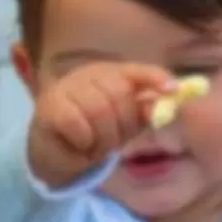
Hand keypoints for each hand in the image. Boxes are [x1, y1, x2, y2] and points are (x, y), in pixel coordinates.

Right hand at [26, 60, 176, 190]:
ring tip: (97, 149)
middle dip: (122, 127)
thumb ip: (144, 112)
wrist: (54, 149)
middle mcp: (89, 74)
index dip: (154, 78)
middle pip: (119, 95)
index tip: (172, 89)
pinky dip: (84, 141)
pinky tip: (81, 146)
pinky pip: (77, 123)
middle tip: (114, 145)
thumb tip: (166, 103)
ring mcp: (68, 87)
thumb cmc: (93, 133)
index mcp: (110, 74)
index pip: (136, 71)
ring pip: (99, 109)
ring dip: (103, 139)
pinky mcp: (50, 106)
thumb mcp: (123, 124)